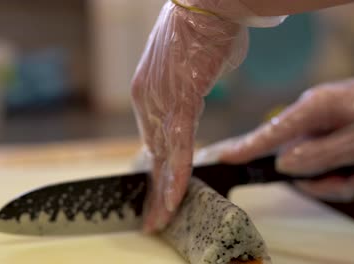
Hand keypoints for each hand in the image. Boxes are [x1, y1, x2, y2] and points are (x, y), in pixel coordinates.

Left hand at [131, 1, 284, 232]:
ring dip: (164, 190)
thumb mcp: (189, 68)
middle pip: (151, 153)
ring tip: (162, 218)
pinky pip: (179, 144)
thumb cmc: (201, 30)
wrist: (206, 4)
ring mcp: (161, 101)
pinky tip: (176, 194)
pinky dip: (178, 171)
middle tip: (153, 217)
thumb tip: (198, 95)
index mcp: (147, 92)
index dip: (155, 169)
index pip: (151, 140)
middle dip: (152, 189)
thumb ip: (189, 92)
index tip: (157, 189)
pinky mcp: (180, 101)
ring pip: (163, 155)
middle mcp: (147, 100)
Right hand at [195, 73, 353, 199]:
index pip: (270, 132)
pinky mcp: (335, 138)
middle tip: (352, 182)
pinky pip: (329, 166)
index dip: (244, 147)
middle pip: (295, 161)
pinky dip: (352, 175)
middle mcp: (313, 118)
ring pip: (314, 168)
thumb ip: (320, 155)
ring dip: (343, 180)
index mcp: (313, 109)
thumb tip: (284, 165)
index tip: (221, 159)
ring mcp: (324, 128)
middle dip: (324, 180)